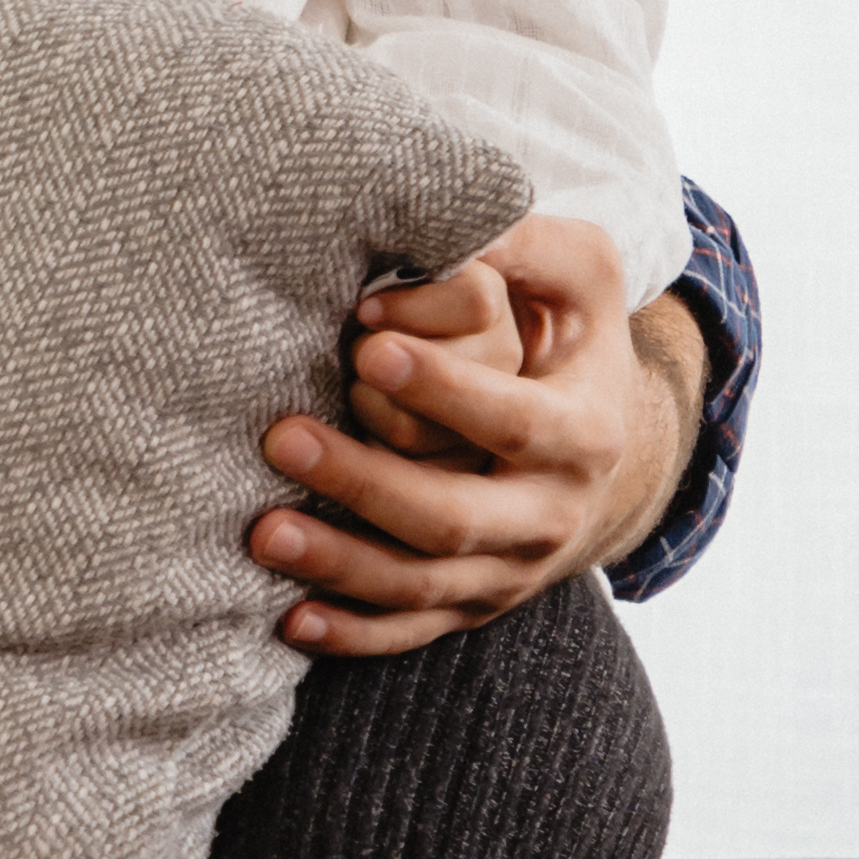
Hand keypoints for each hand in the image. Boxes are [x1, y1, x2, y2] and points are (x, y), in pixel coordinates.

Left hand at [252, 213, 671, 654]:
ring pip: (422, 584)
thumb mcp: (578, 276)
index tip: (368, 346)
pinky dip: (350, 633)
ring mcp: (509, 570)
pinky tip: (286, 618)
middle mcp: (550, 514)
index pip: (515, 420)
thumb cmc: (564, 335)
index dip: (447, 389)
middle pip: (454, 515)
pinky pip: (409, 631)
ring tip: (260, 531)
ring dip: (339, 563)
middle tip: (279, 435)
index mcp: (582, 433)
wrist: (598, 440)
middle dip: (365, 481)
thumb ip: (529, 244)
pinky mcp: (469, 604)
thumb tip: (458, 226)